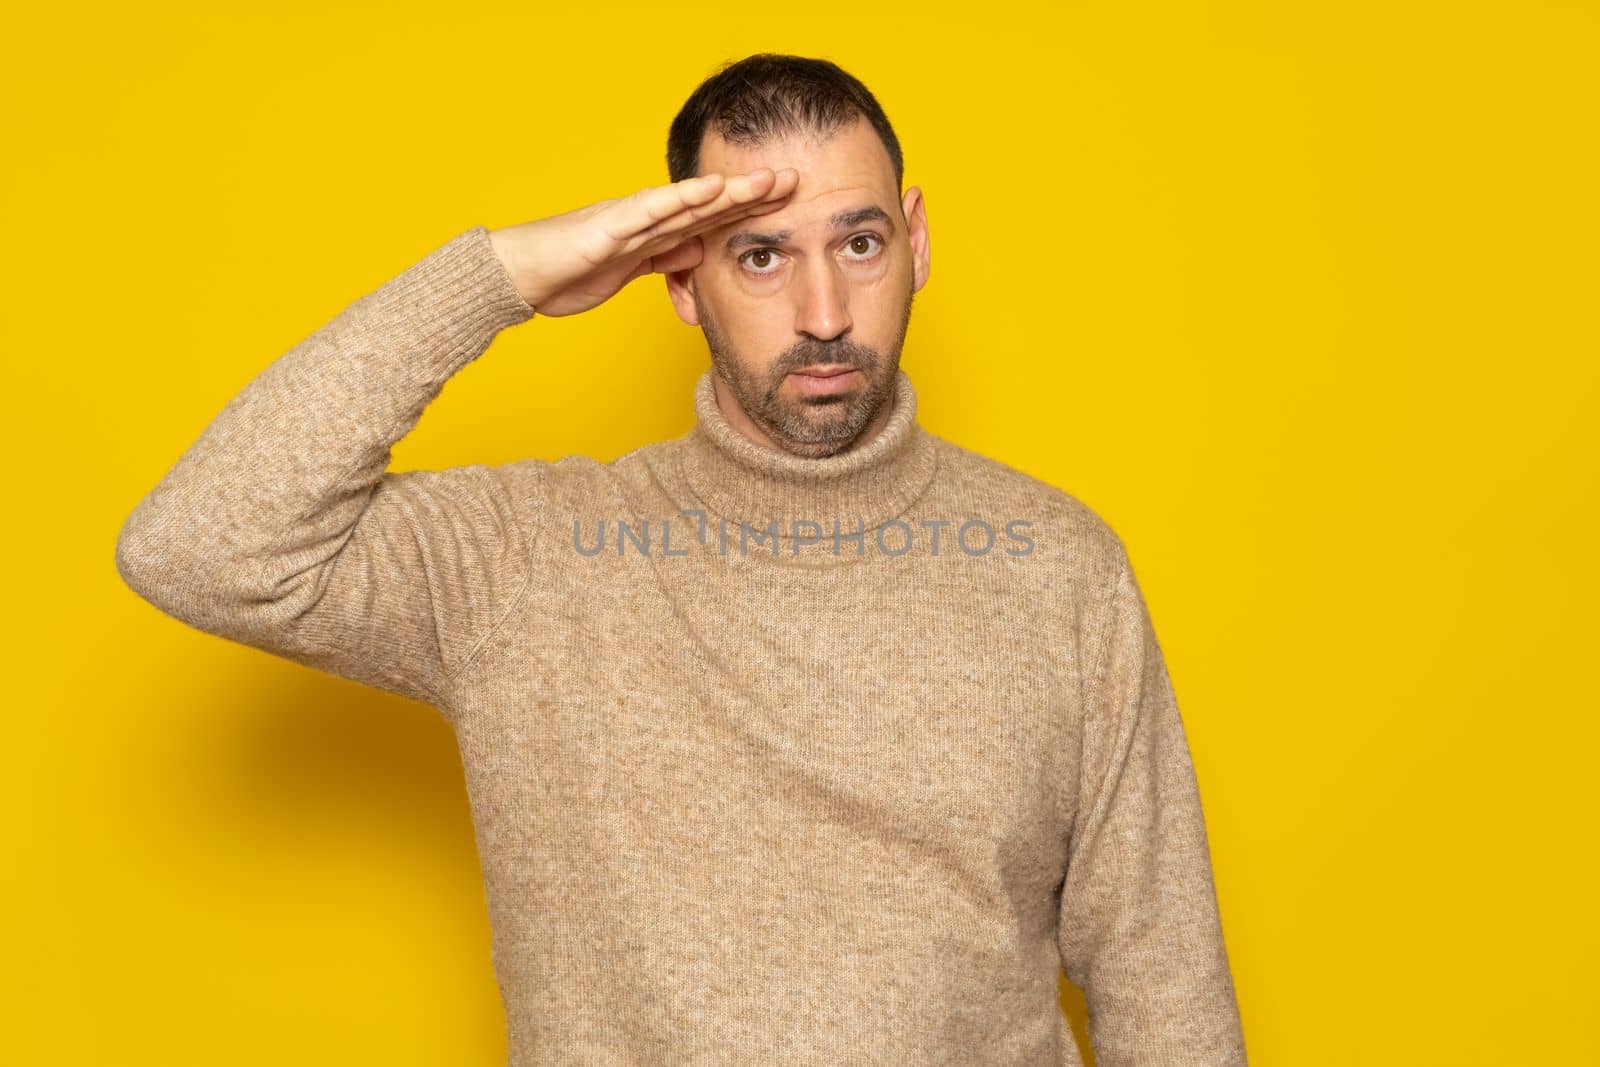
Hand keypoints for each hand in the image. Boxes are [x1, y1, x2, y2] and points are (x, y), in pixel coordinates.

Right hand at [488, 167, 799, 317]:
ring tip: (766, 181)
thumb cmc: (570, 272)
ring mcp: (629, 220)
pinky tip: (707, 190)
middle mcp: (647, 219)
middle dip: (753, 194)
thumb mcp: (630, 271)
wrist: (521, 276)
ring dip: (729, 191)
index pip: (711, 218)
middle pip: (710, 204)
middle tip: (797, 180)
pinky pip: (648, 212)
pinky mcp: (608, 229)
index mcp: (655, 232)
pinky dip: (679, 200)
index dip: (749, 209)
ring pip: (688, 203)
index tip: (790, 203)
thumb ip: (663, 258)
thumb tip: (698, 251)